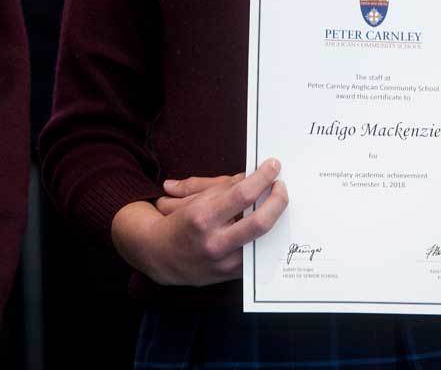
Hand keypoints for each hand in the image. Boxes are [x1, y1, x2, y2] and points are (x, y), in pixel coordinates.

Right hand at [111, 159, 287, 285]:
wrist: (159, 256)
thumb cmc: (179, 220)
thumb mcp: (195, 196)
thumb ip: (223, 184)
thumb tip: (251, 175)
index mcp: (202, 216)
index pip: (243, 194)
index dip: (263, 177)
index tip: (274, 166)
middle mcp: (214, 241)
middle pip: (260, 221)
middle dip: (278, 200)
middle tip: (281, 185)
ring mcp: (224, 262)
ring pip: (262, 239)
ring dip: (275, 218)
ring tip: (276, 202)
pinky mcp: (230, 275)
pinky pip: (257, 253)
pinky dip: (265, 236)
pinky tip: (268, 223)